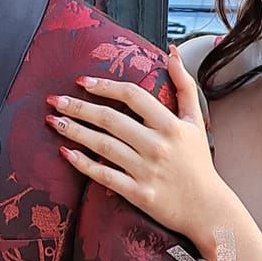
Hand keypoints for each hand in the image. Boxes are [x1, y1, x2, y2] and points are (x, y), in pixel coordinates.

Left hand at [47, 47, 230, 248]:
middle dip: (79, 107)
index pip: (132, 96)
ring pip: (103, 146)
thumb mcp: (196, 121)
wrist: (207, 208)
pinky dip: (84, 164)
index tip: (82, 81)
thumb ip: (184, 85)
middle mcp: (157, 145)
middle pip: (111, 120)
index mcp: (170, 125)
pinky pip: (105, 176)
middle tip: (54, 100)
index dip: (105, 86)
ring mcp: (146, 170)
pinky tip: (66, 153)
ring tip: (54, 121)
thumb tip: (172, 52)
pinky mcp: (139, 194)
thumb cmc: (198, 163)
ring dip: (75, 131)